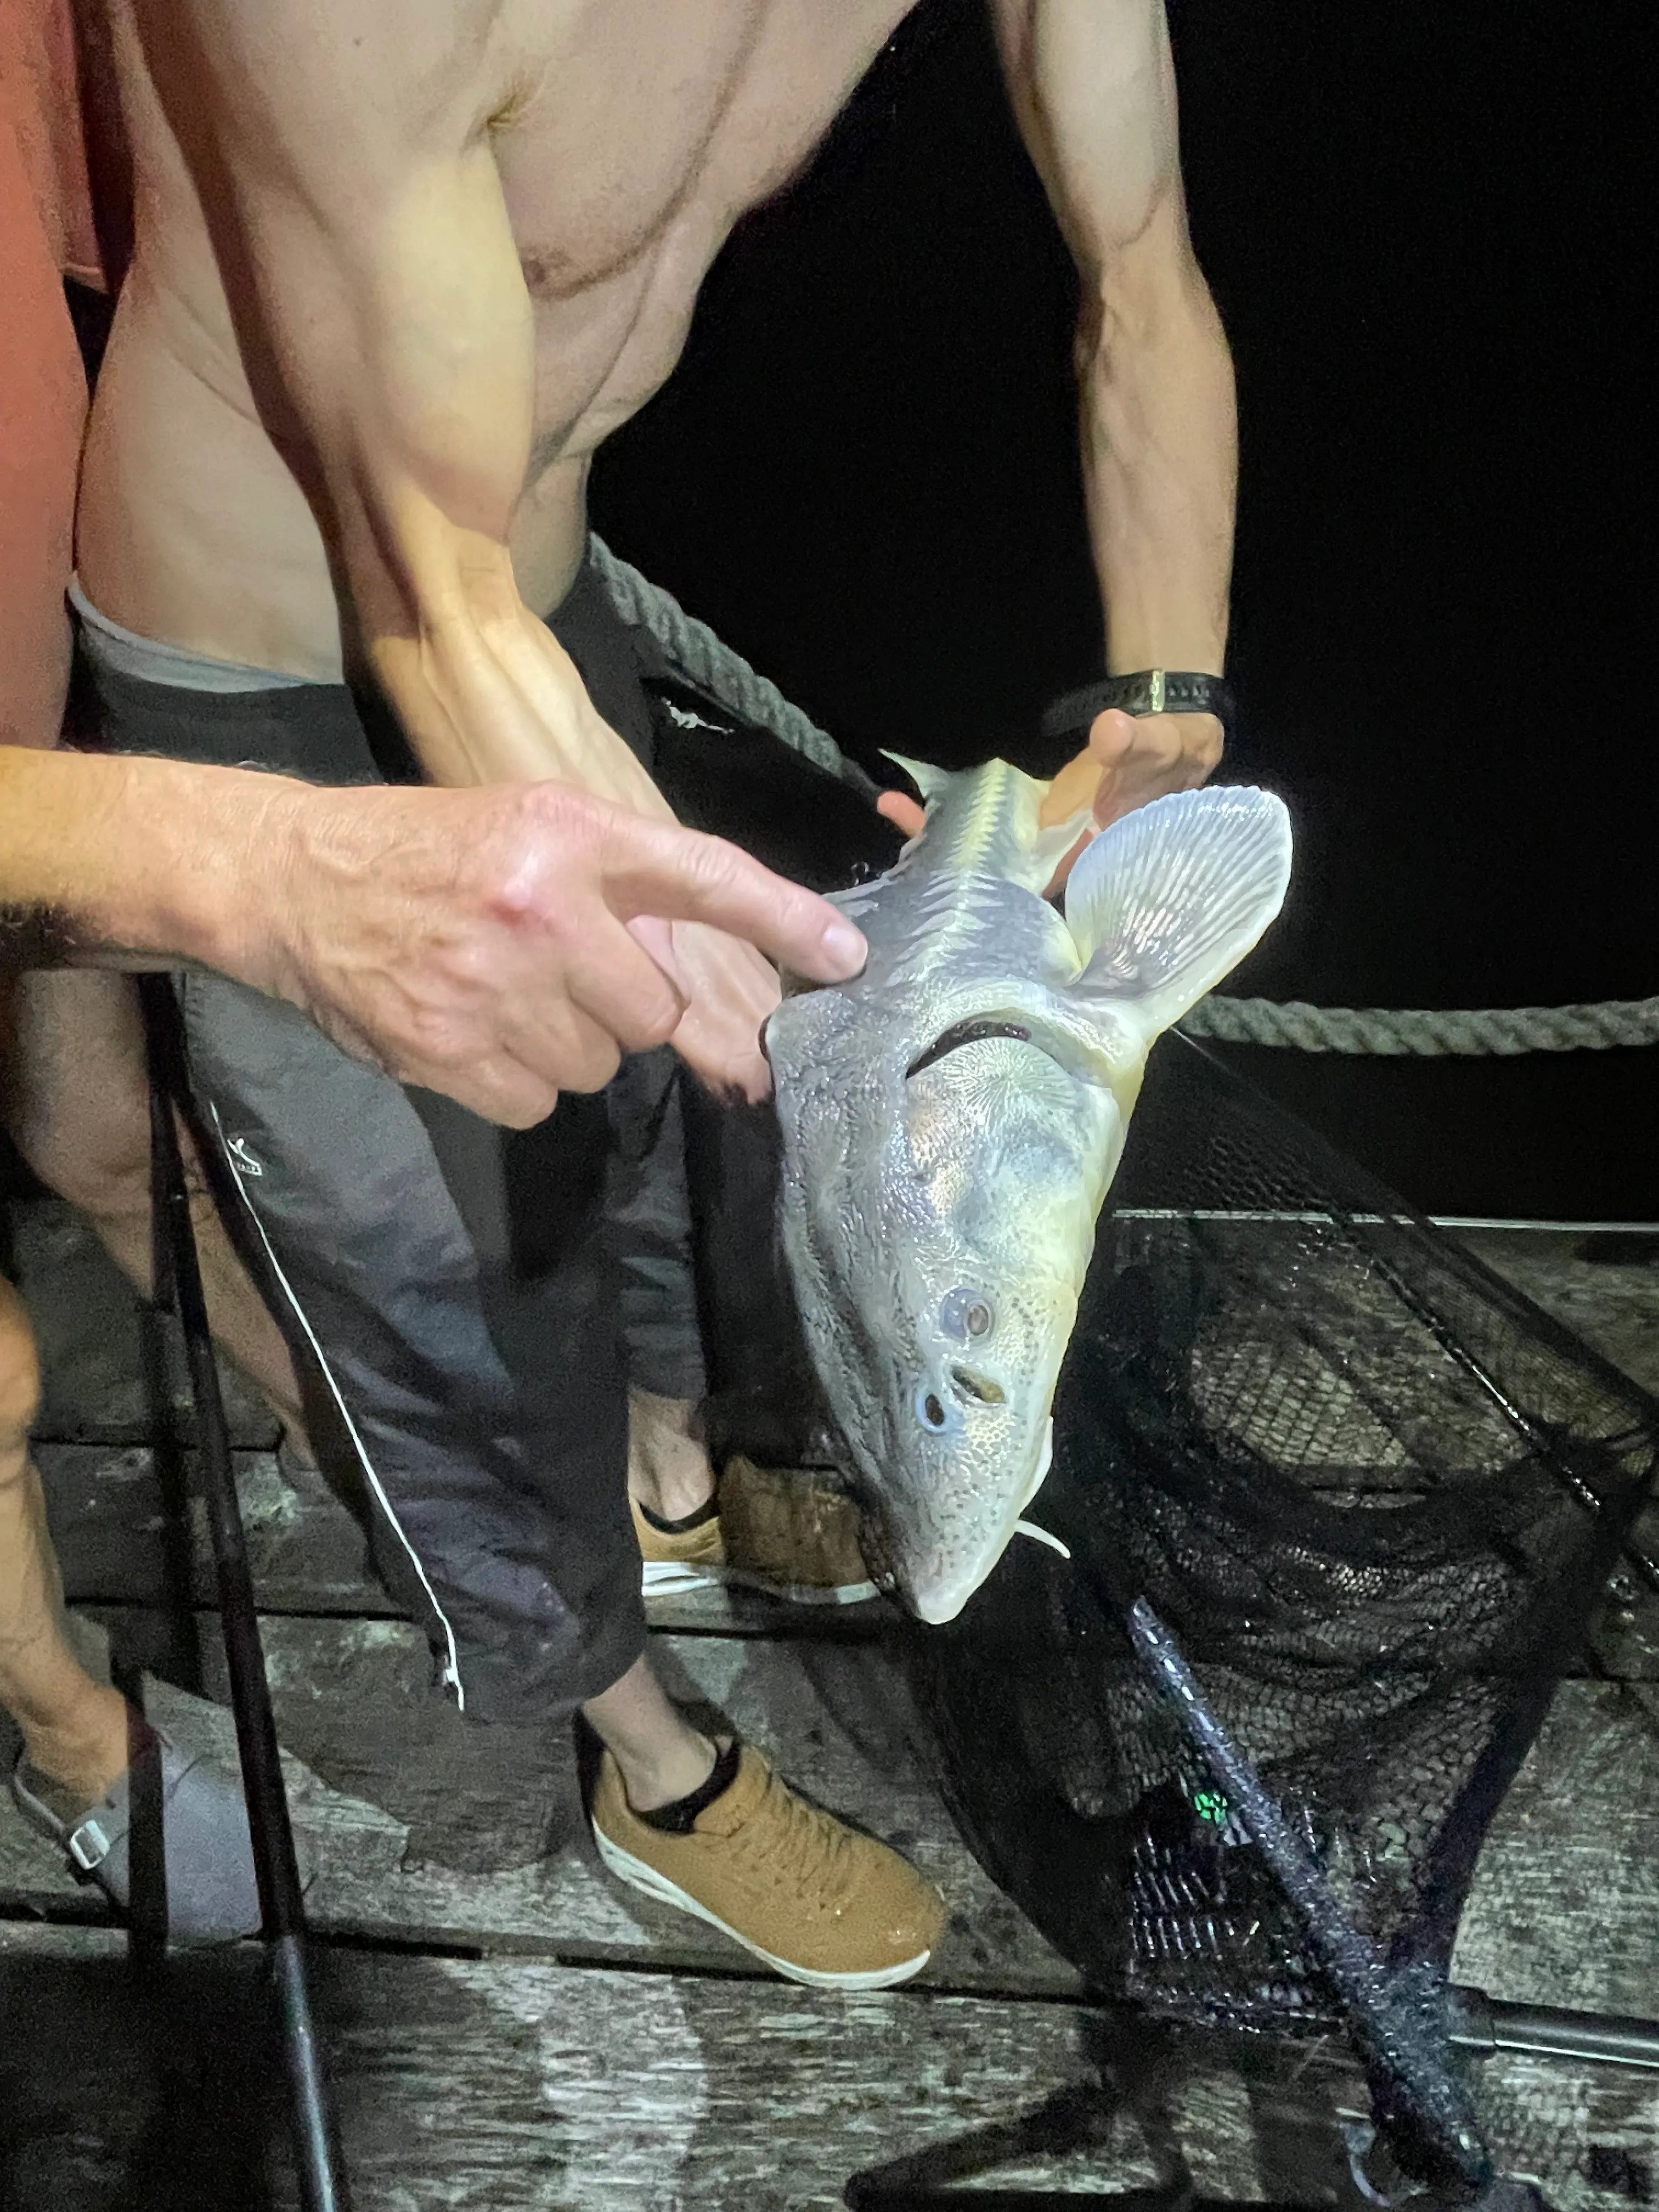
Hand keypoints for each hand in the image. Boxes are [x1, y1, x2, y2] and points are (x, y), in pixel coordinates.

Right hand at [243, 778, 865, 1125]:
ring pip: (598, 1063)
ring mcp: (495, 985)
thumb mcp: (530, 826)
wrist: (294, 884)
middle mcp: (542, 906)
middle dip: (619, 1004)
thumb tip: (689, 974)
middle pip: (655, 1010)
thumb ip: (617, 885)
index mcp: (570, 834)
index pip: (705, 873)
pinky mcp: (452, 1052)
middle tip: (556, 969)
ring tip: (500, 992)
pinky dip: (512, 1080)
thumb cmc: (430, 853)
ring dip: (564, 1043)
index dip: (784, 918)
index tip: (848, 959)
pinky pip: (537, 1102)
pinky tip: (469, 1029)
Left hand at [874, 707, 1223, 869]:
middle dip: (945, 864)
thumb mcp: (1162, 744)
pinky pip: (984, 820)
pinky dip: (950, 813)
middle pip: (994, 873)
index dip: (992, 889)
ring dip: (937, 834)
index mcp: (1086, 851)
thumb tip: (1111, 731)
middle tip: (897, 838)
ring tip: (891, 808)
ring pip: (982, 848)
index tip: (947, 882)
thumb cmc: (1171, 752)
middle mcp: (1057, 853)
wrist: (1172, 740)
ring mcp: (1039, 835)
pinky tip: (911, 799)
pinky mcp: (1029, 814)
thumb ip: (1137, 743)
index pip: (1035, 881)